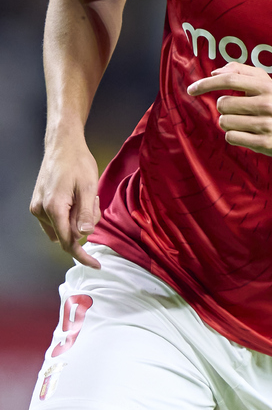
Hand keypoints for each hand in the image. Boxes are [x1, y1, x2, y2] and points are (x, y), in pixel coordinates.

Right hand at [30, 139, 101, 268]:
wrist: (62, 145)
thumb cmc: (77, 162)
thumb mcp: (88, 186)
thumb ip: (86, 212)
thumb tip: (85, 236)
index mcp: (54, 208)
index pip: (68, 242)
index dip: (83, 255)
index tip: (96, 264)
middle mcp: (40, 211)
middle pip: (68, 234)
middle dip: (84, 225)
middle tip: (94, 201)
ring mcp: (37, 207)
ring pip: (62, 228)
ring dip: (76, 219)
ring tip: (85, 196)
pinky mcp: (38, 203)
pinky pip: (56, 220)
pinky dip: (69, 214)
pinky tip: (76, 197)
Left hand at [188, 63, 271, 156]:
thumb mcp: (264, 82)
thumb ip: (240, 71)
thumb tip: (214, 73)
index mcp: (265, 86)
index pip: (229, 79)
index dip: (207, 83)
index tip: (191, 89)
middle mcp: (267, 104)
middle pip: (223, 104)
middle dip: (224, 108)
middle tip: (238, 110)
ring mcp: (265, 125)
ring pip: (225, 122)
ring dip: (228, 122)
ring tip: (244, 122)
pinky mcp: (263, 143)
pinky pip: (231, 137)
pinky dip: (233, 135)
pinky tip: (246, 133)